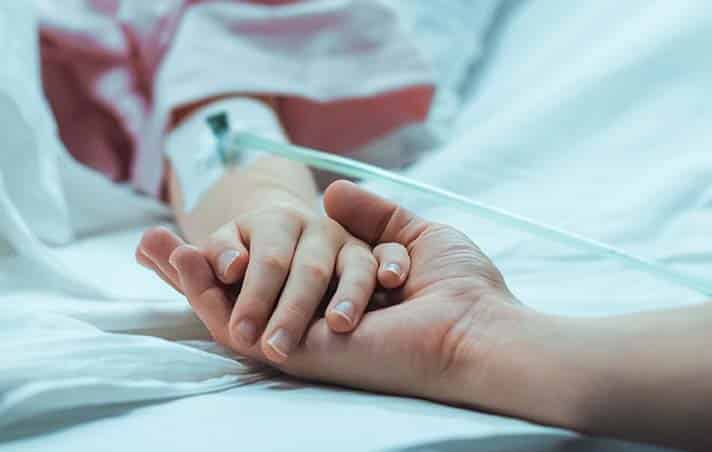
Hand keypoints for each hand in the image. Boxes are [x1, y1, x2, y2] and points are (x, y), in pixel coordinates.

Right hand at [142, 180, 536, 413]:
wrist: (476, 324)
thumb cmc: (456, 284)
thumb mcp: (409, 233)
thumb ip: (368, 215)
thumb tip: (330, 194)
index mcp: (336, 295)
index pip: (272, 273)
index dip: (231, 255)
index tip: (201, 232)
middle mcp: (312, 318)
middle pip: (240, 293)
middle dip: (196, 271)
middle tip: (149, 244)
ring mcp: (302, 336)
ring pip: (228, 308)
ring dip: (187, 278)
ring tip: (148, 246)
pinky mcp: (298, 350)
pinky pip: (238, 323)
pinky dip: (201, 292)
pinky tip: (176, 258)